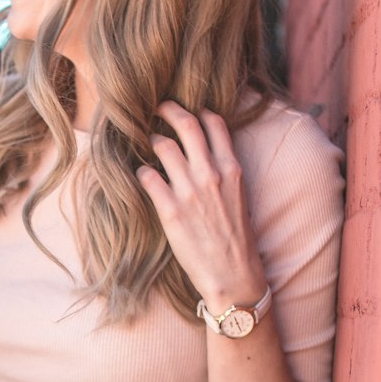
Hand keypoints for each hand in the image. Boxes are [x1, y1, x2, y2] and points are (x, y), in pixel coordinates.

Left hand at [136, 100, 267, 312]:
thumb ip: (223, 171)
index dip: (197, 111)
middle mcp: (211, 174)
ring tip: (146, 144)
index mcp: (232, 168)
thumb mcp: (239, 196)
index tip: (185, 109)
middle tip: (156, 108)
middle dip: (168, 110)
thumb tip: (204, 155)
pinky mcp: (171, 210)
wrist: (233, 273)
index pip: (214, 123)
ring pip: (163, 146)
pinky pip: (148, 177)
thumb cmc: (235, 237)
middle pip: (186, 125)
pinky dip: (142, 172)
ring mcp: (190, 191)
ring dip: (152, 141)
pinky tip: (143, 177)